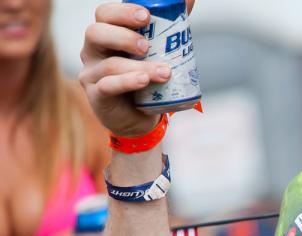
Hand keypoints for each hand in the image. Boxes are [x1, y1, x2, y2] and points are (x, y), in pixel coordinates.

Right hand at [79, 1, 195, 136]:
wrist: (140, 118)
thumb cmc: (147, 79)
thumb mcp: (158, 52)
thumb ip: (170, 26)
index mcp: (107, 34)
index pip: (104, 14)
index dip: (122, 12)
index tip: (146, 17)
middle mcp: (93, 50)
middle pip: (95, 32)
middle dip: (123, 36)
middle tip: (147, 46)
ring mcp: (92, 73)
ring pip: (109, 64)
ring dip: (139, 66)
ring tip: (164, 72)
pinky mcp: (97, 96)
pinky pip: (108, 86)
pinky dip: (127, 82)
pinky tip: (144, 81)